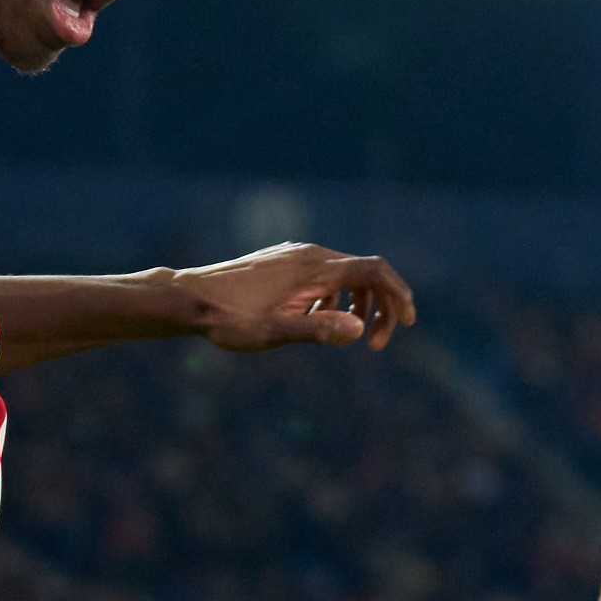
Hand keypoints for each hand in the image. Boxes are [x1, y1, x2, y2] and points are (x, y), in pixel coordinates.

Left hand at [171, 242, 415, 353]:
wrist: (191, 298)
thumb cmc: (231, 319)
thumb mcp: (275, 333)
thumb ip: (318, 330)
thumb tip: (358, 330)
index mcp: (315, 269)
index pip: (375, 270)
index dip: (399, 294)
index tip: (409, 323)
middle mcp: (310, 254)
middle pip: (366, 272)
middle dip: (380, 307)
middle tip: (375, 345)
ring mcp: (296, 255)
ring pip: (345, 273)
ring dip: (357, 304)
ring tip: (345, 337)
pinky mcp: (284, 261)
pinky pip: (323, 274)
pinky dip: (334, 296)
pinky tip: (313, 320)